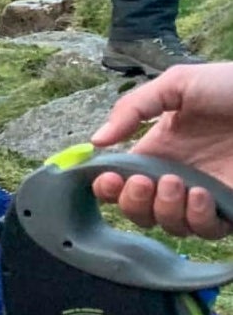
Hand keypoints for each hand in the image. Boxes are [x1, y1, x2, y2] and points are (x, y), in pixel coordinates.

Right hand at [87, 63, 232, 238]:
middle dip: (133, 203)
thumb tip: (96, 142)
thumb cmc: (232, 87)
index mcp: (159, 151)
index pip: (121, 182)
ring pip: (169, 225)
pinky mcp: (231, 208)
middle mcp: (178, 177)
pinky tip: (202, 193)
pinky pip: (206, 231)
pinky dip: (197, 218)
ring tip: (175, 183)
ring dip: (164, 210)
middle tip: (145, 182)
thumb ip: (133, 108)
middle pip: (139, 211)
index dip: (107, 188)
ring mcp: (205, 196)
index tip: (108, 178)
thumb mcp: (179, 83)